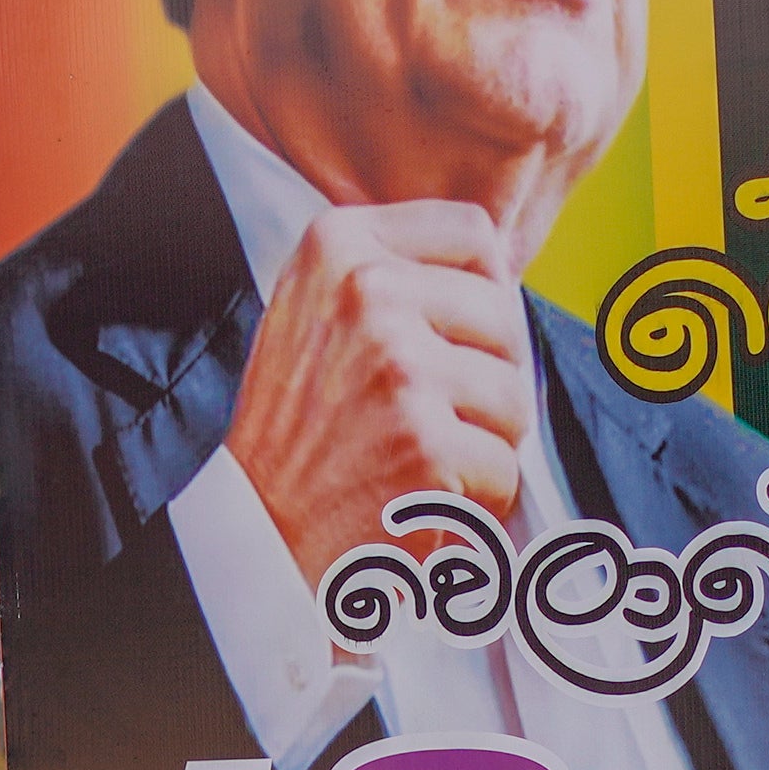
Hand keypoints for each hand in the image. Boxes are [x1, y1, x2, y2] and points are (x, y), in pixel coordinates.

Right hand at [220, 201, 535, 587]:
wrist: (255, 535)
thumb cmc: (295, 433)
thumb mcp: (316, 312)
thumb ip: (390, 272)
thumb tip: (497, 266)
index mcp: (338, 245)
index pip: (473, 234)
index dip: (482, 292)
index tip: (453, 337)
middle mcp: (367, 293)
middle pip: (504, 315)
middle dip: (485, 375)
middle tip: (426, 418)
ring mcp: (398, 368)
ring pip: (513, 393)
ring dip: (482, 441)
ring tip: (416, 459)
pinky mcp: (425, 443)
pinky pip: (504, 467)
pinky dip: (475, 501)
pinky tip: (420, 499)